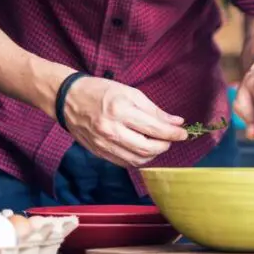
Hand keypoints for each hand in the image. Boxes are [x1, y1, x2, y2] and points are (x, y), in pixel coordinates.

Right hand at [62, 76, 189, 167]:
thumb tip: (176, 122)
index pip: (154, 129)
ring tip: (158, 143)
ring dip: (153, 155)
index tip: (184, 134)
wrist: (68, 99)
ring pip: (137, 160)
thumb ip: (154, 110)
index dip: (173, 134)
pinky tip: (142, 149)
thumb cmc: (100, 91)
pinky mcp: (99, 153)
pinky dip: (138, 159)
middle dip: (165, 146)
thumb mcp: (130, 93)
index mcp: (121, 111)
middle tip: (171, 138)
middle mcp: (112, 131)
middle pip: (148, 149)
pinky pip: (125, 162)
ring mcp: (104, 145)